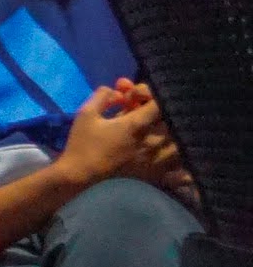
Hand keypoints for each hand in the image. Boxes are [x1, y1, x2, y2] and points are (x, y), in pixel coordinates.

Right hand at [61, 79, 180, 196]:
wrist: (80, 175)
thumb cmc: (82, 143)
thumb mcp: (86, 113)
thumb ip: (103, 96)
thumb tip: (118, 91)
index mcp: (136, 125)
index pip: (159, 102)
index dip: (150, 94)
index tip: (135, 97)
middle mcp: (152, 141)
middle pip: (173, 120)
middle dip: (160, 111)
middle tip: (145, 112)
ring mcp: (157, 158)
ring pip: (180, 141)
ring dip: (173, 132)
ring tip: (161, 131)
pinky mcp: (156, 172)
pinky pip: (181, 170)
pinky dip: (185, 166)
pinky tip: (176, 158)